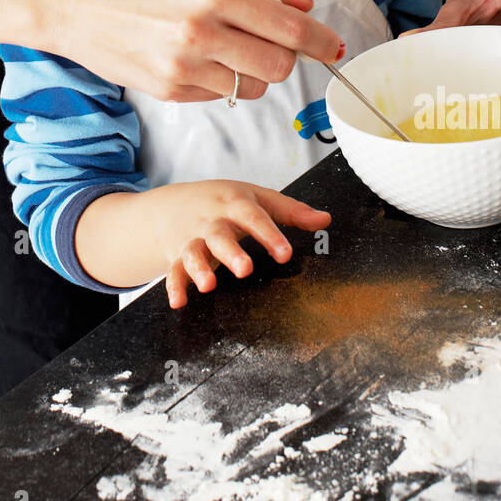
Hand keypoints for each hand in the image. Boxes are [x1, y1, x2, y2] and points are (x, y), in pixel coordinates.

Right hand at [55, 0, 343, 102]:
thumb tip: (303, 3)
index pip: (289, 26)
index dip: (320, 41)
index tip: (332, 46)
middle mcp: (201, 31)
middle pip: (279, 66)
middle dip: (287, 58)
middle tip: (275, 43)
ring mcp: (183, 66)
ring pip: (252, 88)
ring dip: (254, 72)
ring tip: (231, 47)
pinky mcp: (169, 90)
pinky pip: (219, 95)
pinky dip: (221, 80)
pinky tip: (199, 56)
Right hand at [153, 180, 331, 309]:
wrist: (175, 203)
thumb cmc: (224, 202)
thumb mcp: (258, 198)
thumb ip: (291, 211)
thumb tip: (325, 220)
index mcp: (235, 204)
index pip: (254, 217)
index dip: (269, 235)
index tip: (284, 254)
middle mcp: (212, 221)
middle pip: (220, 234)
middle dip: (231, 252)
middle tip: (245, 269)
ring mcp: (193, 238)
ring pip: (194, 251)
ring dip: (199, 267)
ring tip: (209, 285)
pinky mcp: (178, 255)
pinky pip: (174, 270)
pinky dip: (174, 286)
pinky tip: (180, 302)